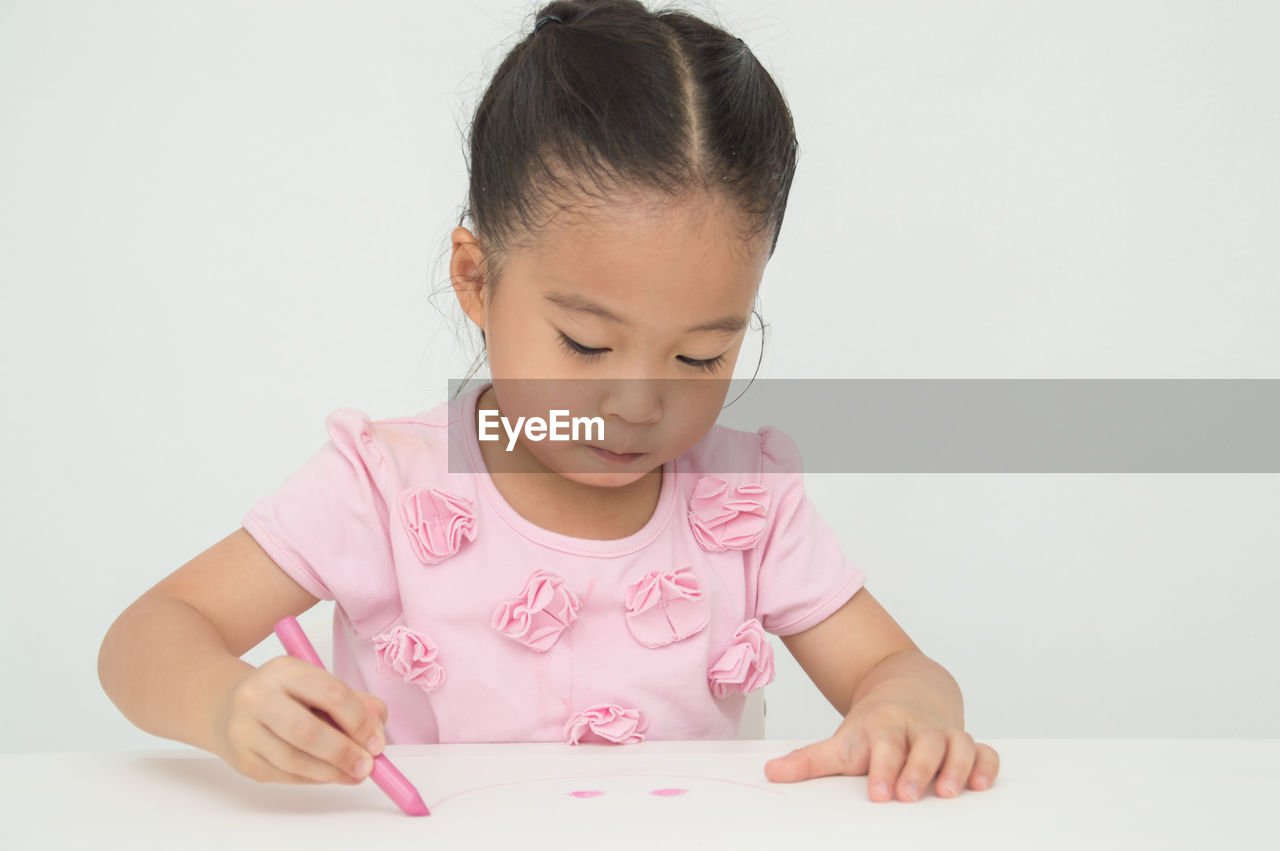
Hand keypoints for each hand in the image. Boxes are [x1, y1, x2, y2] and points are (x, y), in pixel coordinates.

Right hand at [208, 655, 388, 785]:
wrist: (223, 704)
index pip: (331, 694)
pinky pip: (284, 776)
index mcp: (284, 670)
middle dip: (344, 753)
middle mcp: (258, 697)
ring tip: (354, 774)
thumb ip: (354, 702)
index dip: (359, 722)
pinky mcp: (241, 760)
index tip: (376, 741)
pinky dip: (313, 779)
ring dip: (331, 773)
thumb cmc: (283, 694)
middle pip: (308, 731)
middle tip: (367, 766)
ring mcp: (244, 730)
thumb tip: (377, 733)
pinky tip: (328, 775)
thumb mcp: (316, 684)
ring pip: (295, 761)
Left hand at [762, 697, 998, 801]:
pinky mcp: (965, 742)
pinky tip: (981, 785)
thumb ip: (810, 760)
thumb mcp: (842, 741)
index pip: (885, 745)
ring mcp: (944, 733)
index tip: (878, 792)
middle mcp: (917, 727)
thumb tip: (771, 773)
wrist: (905, 690)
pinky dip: (986, 765)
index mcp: (884, 726)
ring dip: (956, 766)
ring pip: (957, 743)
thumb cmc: (874, 728)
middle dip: (918, 768)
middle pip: (923, 743)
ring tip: (948, 792)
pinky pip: (983, 750)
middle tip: (910, 795)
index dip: (882, 768)